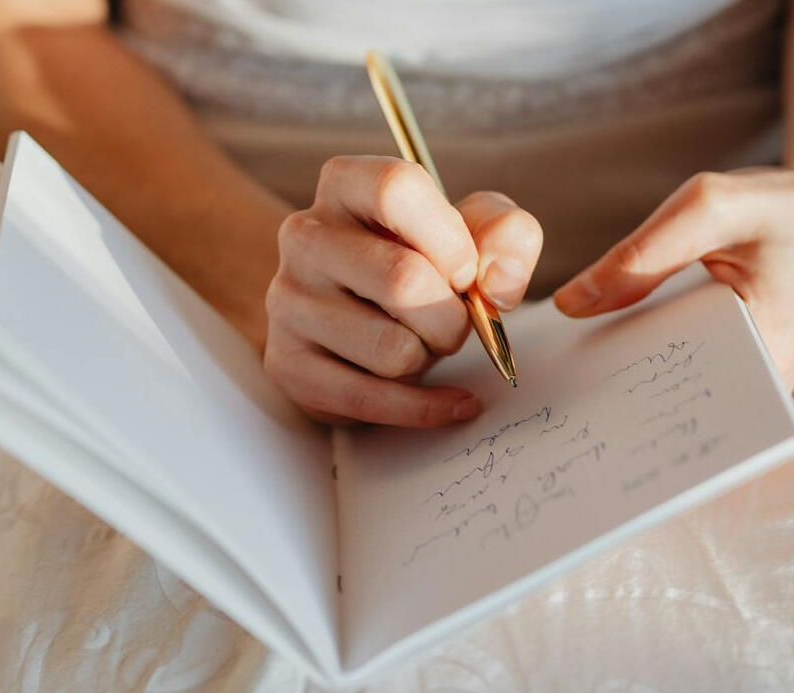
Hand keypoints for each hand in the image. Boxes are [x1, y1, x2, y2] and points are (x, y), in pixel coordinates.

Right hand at [265, 155, 542, 426]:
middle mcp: (305, 236)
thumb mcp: (472, 232)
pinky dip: (428, 408)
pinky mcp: (288, 364)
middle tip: (453, 322)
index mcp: (345, 184)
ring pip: (391, 349)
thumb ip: (506, 235)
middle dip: (453, 317)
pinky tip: (453, 401)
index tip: (467, 272)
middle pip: (402, 279)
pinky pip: (372, 400)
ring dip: (429, 358)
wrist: (357, 317)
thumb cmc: (420, 264)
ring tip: (420, 344)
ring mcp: (287, 301)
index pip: (396, 189)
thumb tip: (498, 283)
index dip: (450, 238)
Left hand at [553, 163, 793, 389]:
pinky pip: (676, 375)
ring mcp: (745, 385)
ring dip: (622, 388)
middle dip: (616, 405)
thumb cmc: (784, 211)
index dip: (628, 409)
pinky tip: (595, 359)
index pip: (684, 401)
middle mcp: (759, 387)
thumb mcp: (714, 207)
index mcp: (767, 353)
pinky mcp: (730, 371)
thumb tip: (569, 305)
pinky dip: (640, 363)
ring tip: (565, 388)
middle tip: (556, 407)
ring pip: (669, 398)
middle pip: (671, 409)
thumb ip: (641, 255)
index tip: (578, 409)